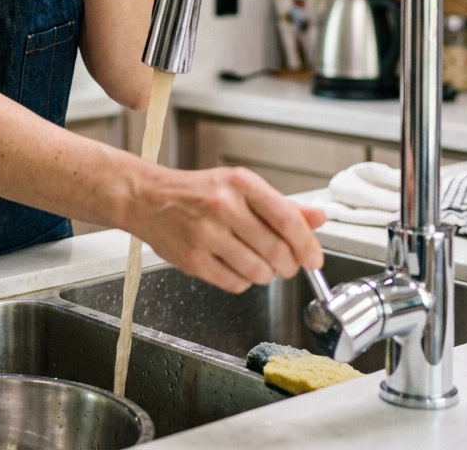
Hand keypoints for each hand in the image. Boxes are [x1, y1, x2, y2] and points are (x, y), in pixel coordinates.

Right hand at [134, 166, 325, 293]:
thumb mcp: (240, 187)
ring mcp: (206, 234)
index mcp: (240, 183)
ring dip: (264, 274)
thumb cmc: (197, 192)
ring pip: (259, 273)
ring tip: (253, 261)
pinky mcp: (193, 260)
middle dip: (287, 265)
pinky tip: (232, 265)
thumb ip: (281, 205)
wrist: (148, 198)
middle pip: (277, 251)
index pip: (288, 220)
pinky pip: (235, 284)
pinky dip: (242, 281)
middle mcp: (223, 205)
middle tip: (283, 263)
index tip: (314, 259)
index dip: (307, 245)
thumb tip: (317, 218)